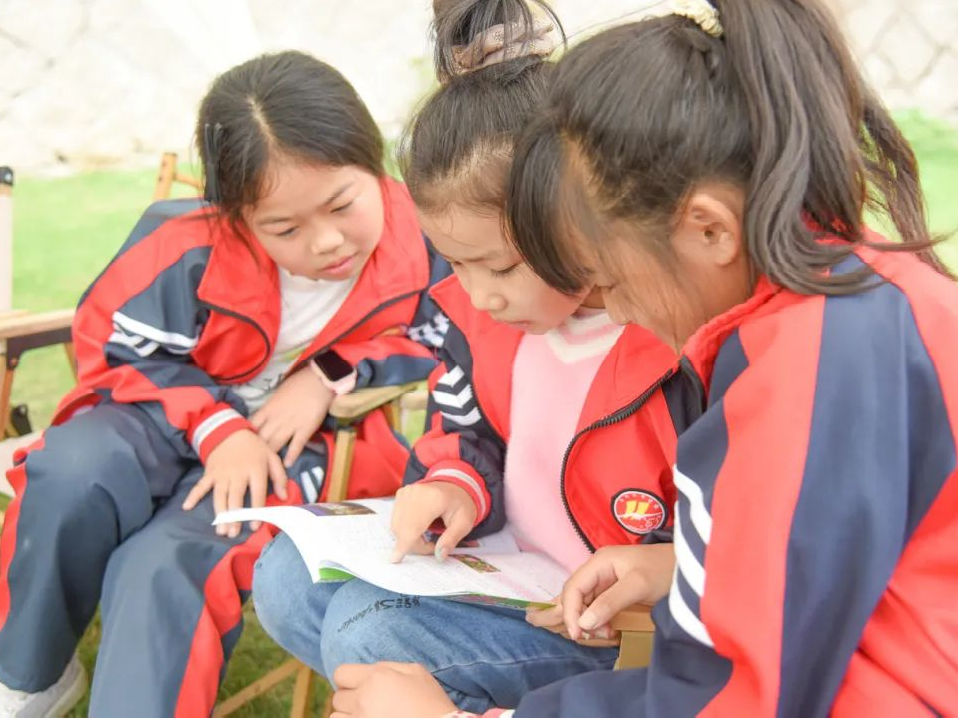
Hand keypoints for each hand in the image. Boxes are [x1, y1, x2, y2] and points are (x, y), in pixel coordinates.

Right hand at [182, 429, 286, 537]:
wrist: (230, 431)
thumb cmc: (254, 448)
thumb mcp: (272, 457)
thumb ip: (280, 477)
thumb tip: (284, 497)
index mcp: (255, 469)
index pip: (257, 492)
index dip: (256, 510)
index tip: (254, 526)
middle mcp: (238, 473)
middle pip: (236, 497)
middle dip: (234, 516)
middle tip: (233, 533)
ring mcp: (222, 473)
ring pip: (219, 495)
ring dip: (219, 513)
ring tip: (220, 530)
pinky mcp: (210, 472)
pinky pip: (200, 485)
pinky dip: (193, 495)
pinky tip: (187, 507)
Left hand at [250, 367, 334, 467]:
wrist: (318, 380)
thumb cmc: (298, 383)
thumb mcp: (278, 394)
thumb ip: (270, 408)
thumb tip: (263, 418)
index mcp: (268, 409)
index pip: (252, 425)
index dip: (246, 436)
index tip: (243, 445)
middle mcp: (276, 419)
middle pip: (261, 438)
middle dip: (255, 451)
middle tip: (251, 462)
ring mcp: (291, 425)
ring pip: (276, 444)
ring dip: (270, 456)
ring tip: (266, 469)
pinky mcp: (305, 429)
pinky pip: (296, 445)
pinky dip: (291, 455)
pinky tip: (287, 465)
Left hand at [331, 662, 455, 717]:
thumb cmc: (431, 701)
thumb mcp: (416, 672)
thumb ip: (389, 666)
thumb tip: (371, 670)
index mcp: (376, 677)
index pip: (340, 673)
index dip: (348, 679)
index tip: (358, 686)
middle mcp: (363, 699)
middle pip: (337, 697)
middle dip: (350, 699)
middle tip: (367, 703)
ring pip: (336, 717)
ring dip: (348, 716)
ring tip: (366, 715)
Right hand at [390, 481, 476, 562]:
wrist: (453, 485)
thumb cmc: (460, 504)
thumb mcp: (464, 523)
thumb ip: (451, 539)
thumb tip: (439, 555)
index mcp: (434, 499)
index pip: (414, 526)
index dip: (405, 544)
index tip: (396, 559)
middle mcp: (415, 493)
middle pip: (403, 528)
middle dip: (413, 544)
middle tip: (431, 547)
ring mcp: (406, 492)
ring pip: (396, 524)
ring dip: (407, 537)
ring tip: (426, 536)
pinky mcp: (400, 494)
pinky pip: (396, 518)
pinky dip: (404, 528)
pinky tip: (418, 527)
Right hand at [561, 543, 674, 639]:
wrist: (689, 569)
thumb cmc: (664, 571)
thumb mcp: (638, 586)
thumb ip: (610, 602)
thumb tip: (583, 623)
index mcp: (599, 562)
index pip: (573, 587)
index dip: (571, 611)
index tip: (578, 634)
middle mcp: (598, 569)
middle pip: (576, 595)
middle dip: (579, 617)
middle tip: (594, 636)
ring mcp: (606, 579)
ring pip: (585, 603)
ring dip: (589, 621)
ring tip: (606, 633)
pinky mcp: (615, 590)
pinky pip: (597, 606)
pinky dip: (599, 620)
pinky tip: (609, 629)